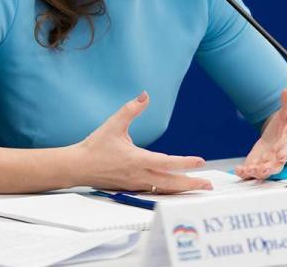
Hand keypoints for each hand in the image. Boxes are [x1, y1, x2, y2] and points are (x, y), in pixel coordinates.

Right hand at [75, 91, 211, 193]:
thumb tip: (145, 95)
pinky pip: (154, 191)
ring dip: (182, 190)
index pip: (167, 162)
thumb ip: (131, 109)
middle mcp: (139, 175)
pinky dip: (168, 191)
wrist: (78, 167)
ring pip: (164, 190)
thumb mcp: (113, 124)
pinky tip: (176, 189)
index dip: (186, 163)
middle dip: (191, 184)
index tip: (201, 161)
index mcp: (137, 160)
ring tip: (197, 189)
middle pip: (171, 183)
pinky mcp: (131, 188)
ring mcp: (135, 184)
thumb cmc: (95, 146)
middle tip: (208, 185)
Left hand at [235, 88, 286, 180]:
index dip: (285, 154)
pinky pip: (250, 171)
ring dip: (255, 172)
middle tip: (263, 169)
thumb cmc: (282, 128)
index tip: (282, 156)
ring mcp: (265, 163)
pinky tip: (238, 170)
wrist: (275, 138)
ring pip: (262, 172)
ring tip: (248, 170)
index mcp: (286, 146)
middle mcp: (276, 158)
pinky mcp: (255, 164)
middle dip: (269, 169)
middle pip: (275, 166)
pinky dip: (244, 172)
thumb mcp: (286, 114)